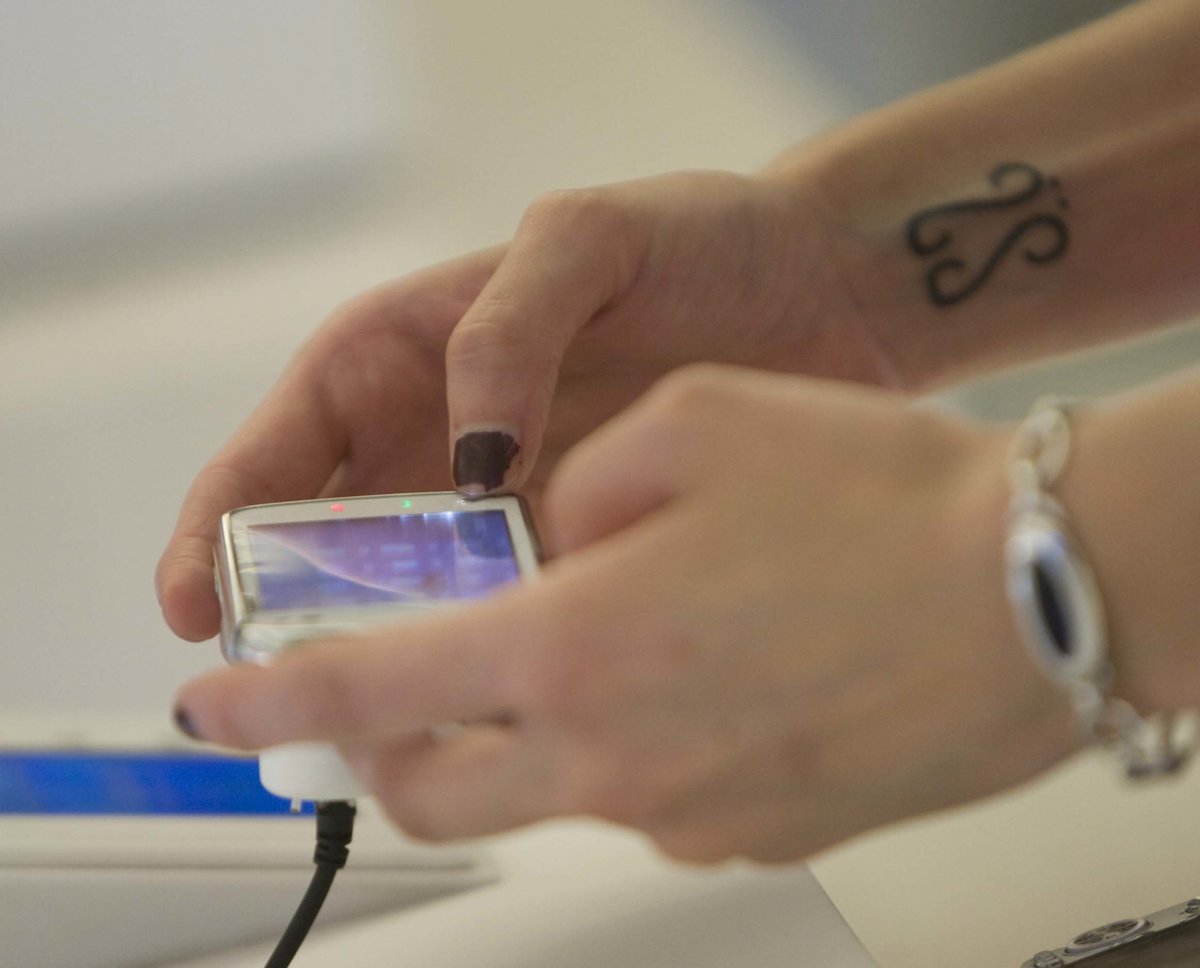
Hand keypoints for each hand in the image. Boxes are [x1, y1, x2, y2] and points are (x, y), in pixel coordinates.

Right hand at [157, 169, 891, 641]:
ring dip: (403, 647)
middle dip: (298, 618)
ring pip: (418, 594)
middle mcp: (439, 438)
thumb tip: (465, 450)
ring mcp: (508, 502)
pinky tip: (508, 683)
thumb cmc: (702, 238)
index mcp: (400, 356)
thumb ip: (507, 325)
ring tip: (401, 704)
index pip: (276, 455)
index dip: (220, 531)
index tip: (196, 604)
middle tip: (295, 690)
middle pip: (327, 546)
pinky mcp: (579, 542)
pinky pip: (515, 608)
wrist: (824, 287)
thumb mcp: (588, 240)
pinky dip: (500, 647)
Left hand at [173, 366, 1077, 863]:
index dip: (273, 702)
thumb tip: (542, 526)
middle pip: (436, 785)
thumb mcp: (691, 425)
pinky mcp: (756, 827)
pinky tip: (692, 669)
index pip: (372, 690)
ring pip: (541, 795)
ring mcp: (689, 805)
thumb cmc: (883, 503)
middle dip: (384, 744)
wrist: (1041, 589)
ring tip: (571, 650)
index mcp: (578, 643)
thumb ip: (576, 483)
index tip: (213, 713)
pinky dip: (620, 741)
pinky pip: (643, 794)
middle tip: (386, 690)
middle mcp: (617, 751)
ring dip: (514, 737)